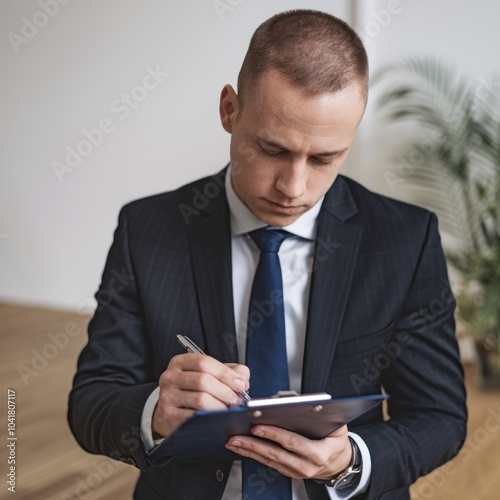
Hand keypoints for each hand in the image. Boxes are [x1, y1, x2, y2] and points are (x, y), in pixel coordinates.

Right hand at [152, 354, 249, 438]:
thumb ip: (230, 372)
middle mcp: (170, 376)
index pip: (204, 362)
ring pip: (200, 399)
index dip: (225, 373)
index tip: (241, 384)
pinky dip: (210, 418)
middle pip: (202, 380)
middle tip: (237, 400)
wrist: (172, 412)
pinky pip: (194, 417)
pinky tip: (217, 418)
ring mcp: (167, 396)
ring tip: (229, 409)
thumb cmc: (195, 391)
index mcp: (180, 362)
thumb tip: (242, 380)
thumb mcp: (210, 375)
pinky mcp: (168, 415)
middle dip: (225, 391)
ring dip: (220, 406)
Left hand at [225, 424, 351, 480]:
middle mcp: (306, 466)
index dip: (273, 434)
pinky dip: (255, 455)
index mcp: (318, 453)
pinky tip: (243, 448)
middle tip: (237, 436)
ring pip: (269, 461)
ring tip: (233, 441)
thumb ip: (320, 412)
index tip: (257, 426)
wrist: (341, 464)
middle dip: (253, 444)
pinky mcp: (290, 473)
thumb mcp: (337, 425)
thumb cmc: (336, 441)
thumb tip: (295, 400)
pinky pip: (270, 464)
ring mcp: (297, 472)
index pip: (292, 442)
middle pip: (275, 454)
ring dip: (249, 451)